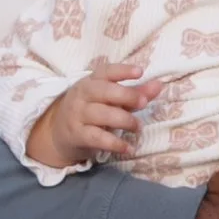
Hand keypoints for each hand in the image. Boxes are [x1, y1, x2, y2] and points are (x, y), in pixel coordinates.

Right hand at [24, 59, 162, 166]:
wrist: (58, 133)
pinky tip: (129, 147)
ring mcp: (78, 114)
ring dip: (125, 120)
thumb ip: (135, 92)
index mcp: (91, 82)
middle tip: (144, 103)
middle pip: (104, 91)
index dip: (122, 70)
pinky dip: (115, 144)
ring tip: (138, 128)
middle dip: (127, 95)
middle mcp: (82, 95)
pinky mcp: (77, 134)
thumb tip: (159, 85)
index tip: (140, 72)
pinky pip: (98, 138)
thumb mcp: (110, 99)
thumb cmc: (91, 111)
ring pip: (102, 114)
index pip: (106, 71)